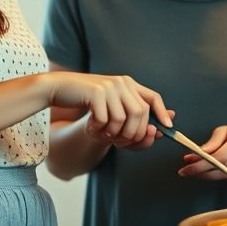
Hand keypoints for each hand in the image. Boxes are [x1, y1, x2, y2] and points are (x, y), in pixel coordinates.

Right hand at [44, 72, 170, 149]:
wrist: (59, 88)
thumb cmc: (87, 104)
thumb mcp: (112, 111)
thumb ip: (132, 120)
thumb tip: (155, 132)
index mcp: (129, 84)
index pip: (153, 97)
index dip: (162, 113)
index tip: (168, 128)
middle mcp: (122, 83)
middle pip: (141, 114)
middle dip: (134, 134)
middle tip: (120, 142)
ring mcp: (109, 86)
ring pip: (124, 119)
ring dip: (115, 134)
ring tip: (104, 134)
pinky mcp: (96, 92)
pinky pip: (106, 120)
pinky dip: (101, 129)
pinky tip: (93, 125)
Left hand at [178, 125, 226, 181]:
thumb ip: (213, 141)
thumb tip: (198, 153)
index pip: (219, 156)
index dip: (201, 164)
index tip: (186, 167)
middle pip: (222, 168)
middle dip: (202, 171)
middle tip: (188, 171)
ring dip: (211, 176)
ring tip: (201, 170)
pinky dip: (225, 178)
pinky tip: (222, 171)